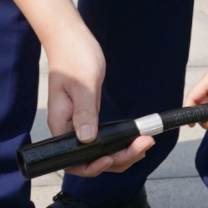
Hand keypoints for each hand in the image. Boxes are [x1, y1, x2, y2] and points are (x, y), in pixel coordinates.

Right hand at [0, 0, 152, 176]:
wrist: (72, 40)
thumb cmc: (73, 58)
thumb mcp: (82, 86)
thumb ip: (84, 113)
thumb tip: (87, 139)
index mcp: (61, 125)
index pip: (72, 160)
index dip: (92, 166)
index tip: (111, 157)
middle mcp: (69, 130)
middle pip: (91, 161)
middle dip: (118, 159)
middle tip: (142, 145)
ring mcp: (80, 125)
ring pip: (100, 153)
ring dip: (123, 154)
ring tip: (145, 144)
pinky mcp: (90, 118)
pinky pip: (105, 141)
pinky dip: (121, 144)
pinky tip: (136, 140)